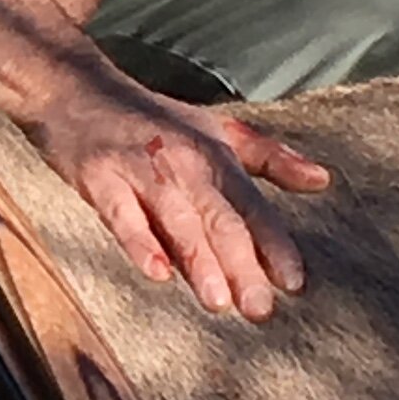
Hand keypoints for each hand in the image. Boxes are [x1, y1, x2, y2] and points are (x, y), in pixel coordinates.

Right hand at [14, 54, 331, 316]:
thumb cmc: (153, 119)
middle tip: (259, 311)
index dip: (274, 245)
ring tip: (218, 302)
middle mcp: (184, 163)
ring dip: (199, 261)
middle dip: (242, 266)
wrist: (75, 89)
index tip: (295, 284)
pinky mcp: (100, 177)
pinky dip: (140, 243)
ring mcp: (142, 170)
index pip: (253, 207)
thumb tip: (323, 181)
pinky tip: (156, 273)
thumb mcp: (217, 130)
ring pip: (177, 221)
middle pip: (220, 220)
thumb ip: (271, 158)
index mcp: (216, 155)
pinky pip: (121, 215)